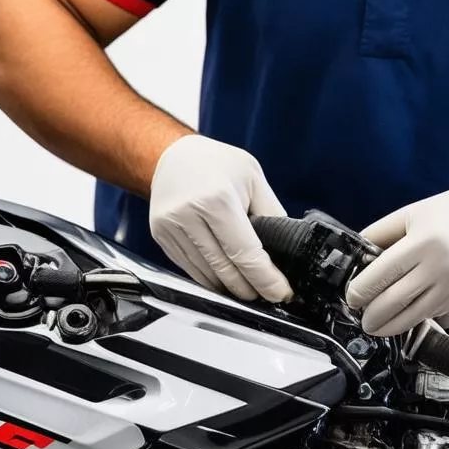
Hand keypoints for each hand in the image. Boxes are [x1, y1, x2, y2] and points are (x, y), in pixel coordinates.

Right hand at [149, 134, 292, 302]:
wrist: (171, 155)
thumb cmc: (216, 163)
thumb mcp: (254, 178)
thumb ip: (271, 214)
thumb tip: (287, 249)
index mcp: (216, 199)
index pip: (245, 254)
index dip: (265, 279)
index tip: (281, 292)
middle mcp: (188, 214)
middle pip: (225, 270)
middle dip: (251, 289)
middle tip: (269, 294)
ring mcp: (170, 227)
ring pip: (207, 276)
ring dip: (231, 288)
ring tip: (250, 289)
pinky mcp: (161, 237)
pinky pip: (191, 270)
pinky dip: (212, 280)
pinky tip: (226, 279)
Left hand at [346, 173, 448, 336]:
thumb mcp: (419, 211)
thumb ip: (384, 234)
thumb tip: (356, 259)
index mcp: (424, 241)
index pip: (378, 277)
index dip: (358, 293)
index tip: (351, 297)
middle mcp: (441, 269)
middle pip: (392, 306)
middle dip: (371, 318)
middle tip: (364, 318)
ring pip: (413, 320)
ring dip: (392, 326)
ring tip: (380, 324)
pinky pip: (439, 319)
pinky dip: (423, 319)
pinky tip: (415, 314)